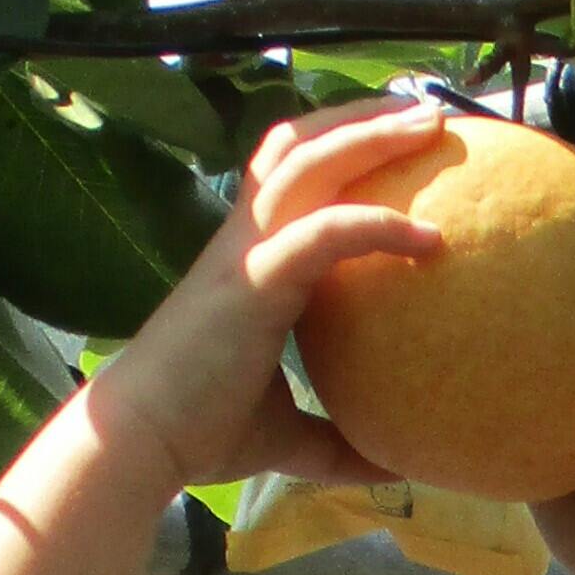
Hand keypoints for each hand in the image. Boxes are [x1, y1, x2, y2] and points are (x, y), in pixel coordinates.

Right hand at [96, 93, 461, 494]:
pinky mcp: (255, 278)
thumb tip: (398, 465)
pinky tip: (431, 239)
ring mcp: (245, 251)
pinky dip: (379, 224)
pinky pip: (327, 230)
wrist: (143, 440)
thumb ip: (339, 442)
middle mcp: (244, 239)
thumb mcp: (288, 438)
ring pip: (308, 161)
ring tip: (431, 121)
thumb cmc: (204, 433)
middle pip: (300, 144)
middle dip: (362, 116)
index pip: (290, 175)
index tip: (399, 141)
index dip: (338, 147)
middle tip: (428, 109)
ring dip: (371, 134)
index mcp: (248, 260)